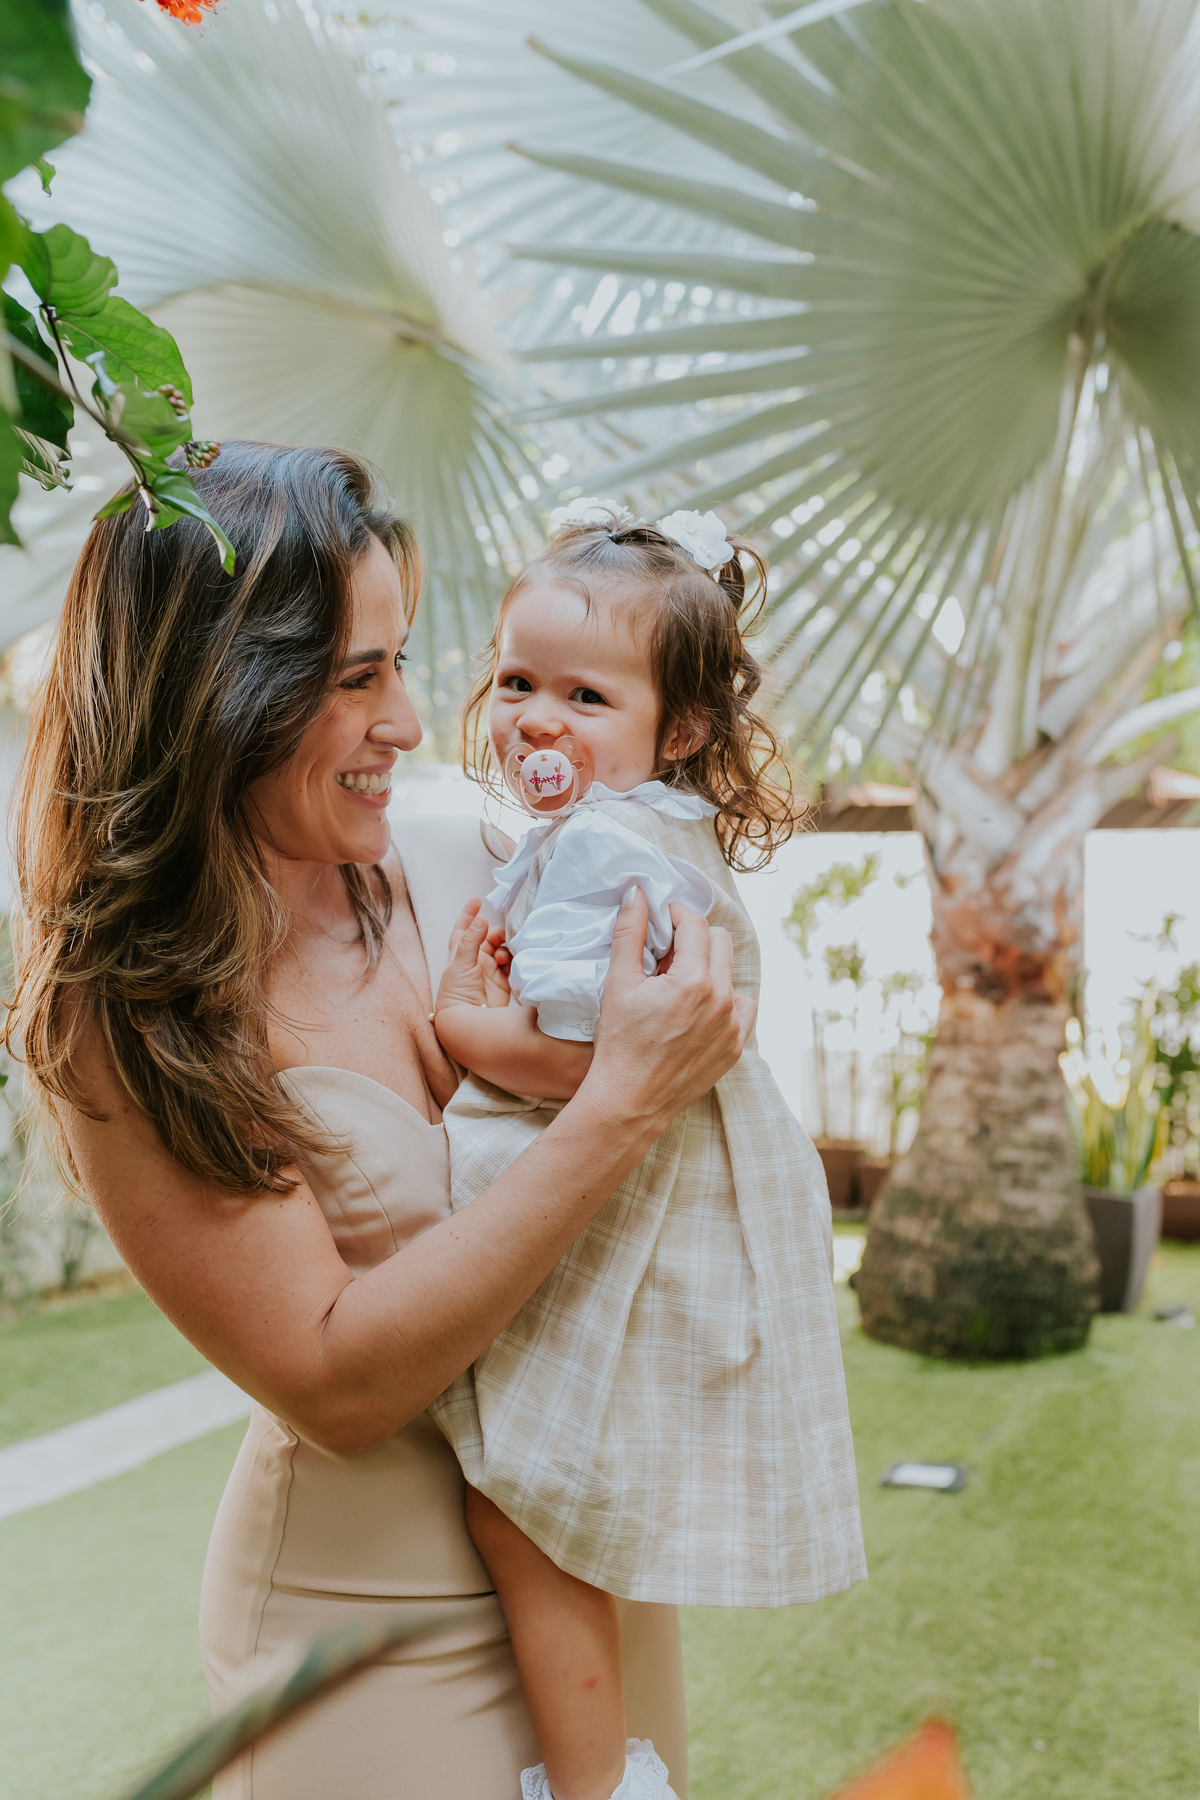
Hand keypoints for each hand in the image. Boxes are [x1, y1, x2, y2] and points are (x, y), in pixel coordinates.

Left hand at [438, 900, 512, 1015]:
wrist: (467, 1022)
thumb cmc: (456, 993)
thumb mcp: (460, 964)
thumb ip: (471, 941)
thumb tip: (481, 918)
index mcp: (459, 954)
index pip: (464, 929)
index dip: (469, 914)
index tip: (477, 899)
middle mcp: (475, 961)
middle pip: (488, 938)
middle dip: (496, 934)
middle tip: (504, 936)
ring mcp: (489, 971)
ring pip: (502, 950)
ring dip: (506, 948)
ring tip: (506, 955)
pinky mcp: (503, 982)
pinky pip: (512, 964)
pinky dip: (514, 960)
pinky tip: (513, 962)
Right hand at [585, 887, 754, 1136]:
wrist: (629, 1100)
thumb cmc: (619, 1043)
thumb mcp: (618, 982)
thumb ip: (630, 932)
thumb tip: (637, 893)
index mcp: (693, 980)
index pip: (696, 924)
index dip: (676, 915)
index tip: (661, 921)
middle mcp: (722, 1000)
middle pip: (719, 941)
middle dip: (693, 939)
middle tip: (665, 956)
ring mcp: (733, 1025)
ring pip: (731, 973)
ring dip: (708, 969)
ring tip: (678, 987)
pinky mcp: (736, 1046)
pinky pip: (742, 1007)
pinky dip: (723, 1000)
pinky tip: (696, 1010)